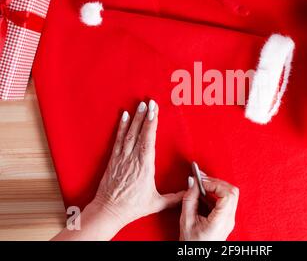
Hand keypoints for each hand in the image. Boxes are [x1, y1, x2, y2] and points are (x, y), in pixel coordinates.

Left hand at [93, 100, 184, 226]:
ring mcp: (122, 158)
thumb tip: (189, 192)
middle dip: (145, 116)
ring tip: (140, 105)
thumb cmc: (132, 207)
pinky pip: (118, 140)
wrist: (109, 211)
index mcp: (144, 167)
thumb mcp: (156, 203)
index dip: (151, 125)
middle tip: (150, 102)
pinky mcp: (113, 160)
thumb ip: (175, 197)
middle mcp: (133, 159)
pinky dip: (121, 127)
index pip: (148, 141)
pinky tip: (123, 116)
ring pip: (129, 134)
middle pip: (139, 133)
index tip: (155, 111)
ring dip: (134, 119)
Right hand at [180, 175, 238, 240]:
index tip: (201, 182)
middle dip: (216, 182)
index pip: (228, 194)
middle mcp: (229, 219)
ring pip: (230, 195)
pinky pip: (225, 201)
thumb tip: (192, 182)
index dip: (215, 184)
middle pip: (232, 192)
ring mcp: (229, 219)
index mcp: (221, 220)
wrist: (198, 256)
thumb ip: (190, 199)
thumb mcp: (187, 221)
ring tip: (201, 185)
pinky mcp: (226, 219)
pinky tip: (203, 194)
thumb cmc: (193, 244)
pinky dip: (215, 194)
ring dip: (216, 187)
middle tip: (201, 179)